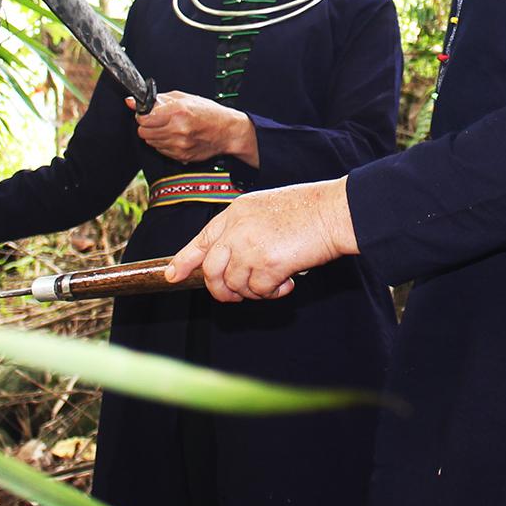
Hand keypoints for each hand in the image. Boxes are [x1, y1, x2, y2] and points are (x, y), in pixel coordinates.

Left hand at [129, 90, 257, 164]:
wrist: (227, 131)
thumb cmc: (209, 112)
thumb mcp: (184, 98)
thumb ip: (157, 99)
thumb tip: (131, 101)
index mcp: (178, 111)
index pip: (144, 118)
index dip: (142, 115)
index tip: (146, 113)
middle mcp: (177, 129)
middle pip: (144, 132)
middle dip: (147, 126)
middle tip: (156, 121)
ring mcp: (179, 145)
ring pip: (151, 142)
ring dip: (155, 135)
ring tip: (169, 128)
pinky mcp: (181, 156)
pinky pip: (161, 150)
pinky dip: (164, 144)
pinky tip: (175, 137)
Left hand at [164, 177, 356, 301]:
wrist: (333, 211)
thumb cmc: (307, 210)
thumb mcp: (264, 210)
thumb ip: (243, 231)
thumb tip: (231, 264)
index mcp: (235, 213)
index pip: (201, 241)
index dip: (184, 261)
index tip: (172, 275)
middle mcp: (237, 230)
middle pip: (212, 271)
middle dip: (221, 290)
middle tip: (237, 295)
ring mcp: (250, 247)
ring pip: (235, 285)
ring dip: (253, 291)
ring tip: (274, 282)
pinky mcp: (267, 264)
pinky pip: (259, 291)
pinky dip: (272, 293)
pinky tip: (287, 283)